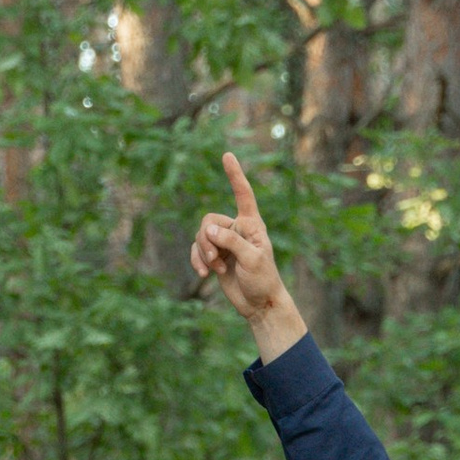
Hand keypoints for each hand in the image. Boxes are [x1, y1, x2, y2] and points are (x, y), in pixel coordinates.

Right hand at [190, 151, 309, 359]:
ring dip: (202, 253)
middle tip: (215, 259)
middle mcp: (237, 229)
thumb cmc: (263, 280)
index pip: (243, 195)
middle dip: (206, 239)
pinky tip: (204, 274)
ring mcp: (224, 243)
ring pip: (200, 236)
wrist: (258, 304)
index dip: (235, 175)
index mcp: (252, 224)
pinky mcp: (215, 256)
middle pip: (209, 220)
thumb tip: (208, 230)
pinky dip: (197, 261)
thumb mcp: (252, 259)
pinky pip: (196, 250)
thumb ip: (231, 242)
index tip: (227, 155)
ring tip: (213, 270)